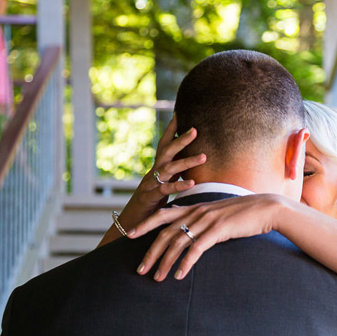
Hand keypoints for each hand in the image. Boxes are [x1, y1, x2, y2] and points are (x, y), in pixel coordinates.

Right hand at [118, 114, 206, 228]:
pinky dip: (179, 184)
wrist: (133, 222)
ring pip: (169, 168)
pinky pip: (166, 188)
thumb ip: (176, 176)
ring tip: (204, 157)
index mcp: (158, 168)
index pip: (165, 144)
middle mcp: (154, 171)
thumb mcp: (165, 186)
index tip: (179, 113)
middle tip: (195, 129)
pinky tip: (192, 183)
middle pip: (167, 151)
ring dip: (187, 161)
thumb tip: (192, 169)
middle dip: (181, 139)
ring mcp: (151, 183)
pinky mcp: (151, 196)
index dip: (171, 130)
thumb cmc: (152, 204)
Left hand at [129, 194, 286, 280]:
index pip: (163, 215)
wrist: (266, 209)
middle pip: (165, 234)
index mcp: (195, 207)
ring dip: (165, 262)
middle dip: (150, 253)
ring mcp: (206, 221)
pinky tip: (179, 275)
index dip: (145, 225)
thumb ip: (204, 221)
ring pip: (178, 243)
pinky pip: (196, 249)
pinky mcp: (218, 230)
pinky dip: (186, 263)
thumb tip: (194, 232)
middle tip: (140, 270)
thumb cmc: (244, 214)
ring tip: (157, 278)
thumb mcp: (219, 214)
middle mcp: (196, 213)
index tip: (129, 235)